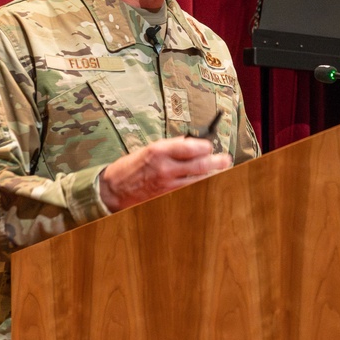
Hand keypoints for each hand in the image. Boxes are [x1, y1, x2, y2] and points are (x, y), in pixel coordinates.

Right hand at [98, 136, 232, 211]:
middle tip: (226, 159)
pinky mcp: (168, 196)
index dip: (205, 146)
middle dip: (216, 161)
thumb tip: (190, 143)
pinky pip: (189, 190)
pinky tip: (206, 182)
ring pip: (198, 180)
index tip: (210, 145)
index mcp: (159, 151)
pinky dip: (198, 185)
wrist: (114, 189)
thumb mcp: (148, 149)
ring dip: (211, 175)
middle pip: (199, 164)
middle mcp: (165, 168)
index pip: (190, 147)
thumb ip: (170, 147)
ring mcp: (168, 184)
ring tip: (221, 170)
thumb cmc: (130, 167)